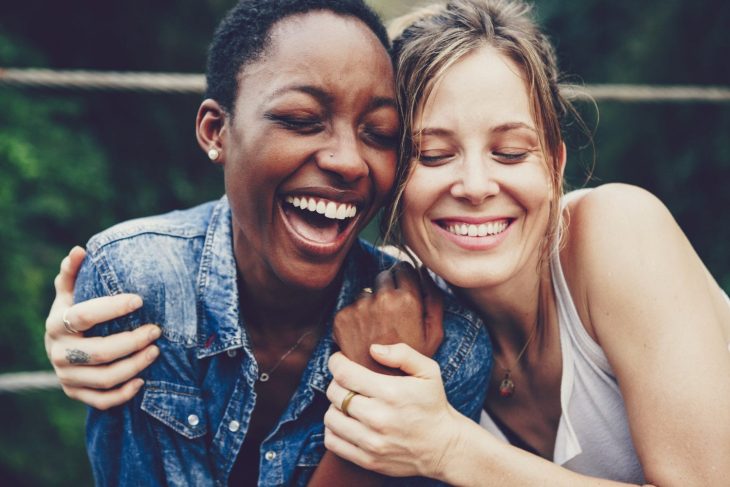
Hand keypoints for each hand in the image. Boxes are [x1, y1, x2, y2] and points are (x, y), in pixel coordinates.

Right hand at [45, 246, 160, 408]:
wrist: (61, 348)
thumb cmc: (73, 314)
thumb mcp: (70, 293)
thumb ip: (74, 273)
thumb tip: (80, 250)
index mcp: (56, 324)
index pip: (85, 316)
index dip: (112, 308)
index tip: (140, 300)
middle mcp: (58, 352)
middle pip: (100, 351)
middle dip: (132, 341)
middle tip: (156, 330)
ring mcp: (66, 376)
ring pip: (104, 378)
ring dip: (134, 366)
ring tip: (156, 351)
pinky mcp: (75, 394)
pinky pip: (101, 400)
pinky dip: (124, 394)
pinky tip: (143, 381)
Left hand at [324, 345, 463, 478]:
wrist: (444, 447)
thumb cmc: (433, 405)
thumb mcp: (429, 371)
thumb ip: (403, 354)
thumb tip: (373, 349)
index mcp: (391, 393)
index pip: (345, 374)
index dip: (336, 363)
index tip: (339, 360)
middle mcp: (378, 418)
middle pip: (335, 394)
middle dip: (336, 382)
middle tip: (347, 381)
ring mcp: (372, 442)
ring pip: (331, 418)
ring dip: (335, 406)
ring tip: (347, 402)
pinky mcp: (368, 460)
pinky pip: (333, 442)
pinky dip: (333, 430)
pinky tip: (346, 422)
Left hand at [333, 262, 443, 374]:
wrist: (382, 390)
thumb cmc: (412, 363)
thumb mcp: (434, 334)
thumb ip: (434, 299)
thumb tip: (424, 270)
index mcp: (407, 300)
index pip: (403, 267)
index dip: (405, 278)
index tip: (404, 291)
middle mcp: (381, 300)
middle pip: (383, 276)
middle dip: (388, 289)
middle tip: (391, 316)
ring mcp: (359, 309)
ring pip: (365, 293)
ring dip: (370, 304)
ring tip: (378, 331)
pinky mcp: (341, 320)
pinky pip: (349, 308)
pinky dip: (355, 319)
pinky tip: (364, 338)